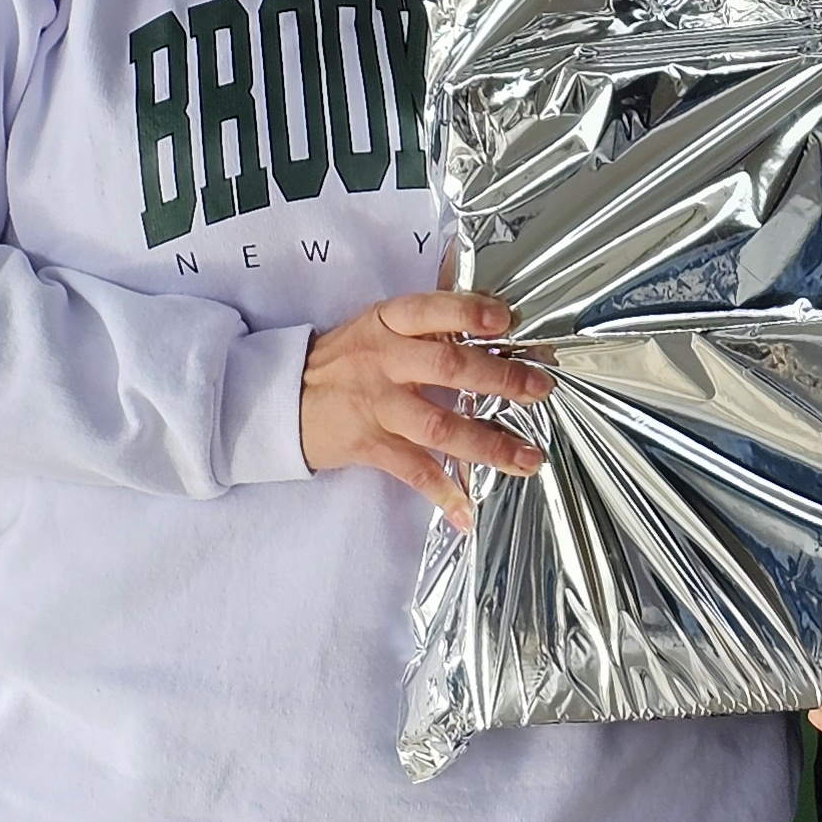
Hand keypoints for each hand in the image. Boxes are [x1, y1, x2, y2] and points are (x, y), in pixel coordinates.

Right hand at [300, 291, 550, 527]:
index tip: (507, 321)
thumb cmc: (343, 359)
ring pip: (439, 425)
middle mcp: (384, 360)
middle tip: (539, 389)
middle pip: (448, 366)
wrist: (282, 397)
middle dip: (500, 378)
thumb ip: (427, 322)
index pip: (431, 309)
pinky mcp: (368, 444)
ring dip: (488, 444)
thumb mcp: (376, 325)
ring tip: (527, 458)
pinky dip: (442, 492)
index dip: (470, 313)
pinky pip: (412, 470)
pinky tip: (467, 511)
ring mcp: (376, 405)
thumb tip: (492, 315)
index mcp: (387, 323)